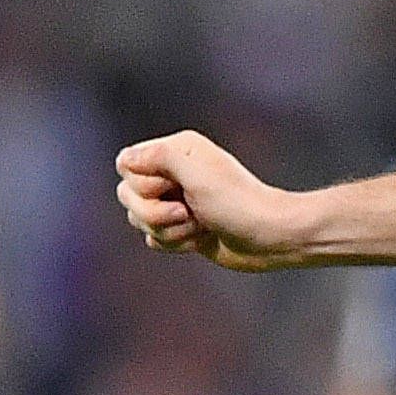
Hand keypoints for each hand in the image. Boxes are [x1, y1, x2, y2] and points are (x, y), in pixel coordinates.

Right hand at [115, 131, 314, 270]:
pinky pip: (153, 238)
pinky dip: (174, 243)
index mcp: (175, 151)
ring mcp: (175, 201)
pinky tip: (200, 239)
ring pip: (139, 219)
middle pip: (128, 195)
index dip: (143, 184)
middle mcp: (172, 173)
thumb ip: (158, 157)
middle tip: (189, 212)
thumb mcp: (197, 173)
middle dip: (155, 212)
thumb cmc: (237, 203)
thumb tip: (126, 158)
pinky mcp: (181, 227)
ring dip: (168, 230)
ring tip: (199, 226)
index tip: (174, 188)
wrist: (269, 238)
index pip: (127, 165)